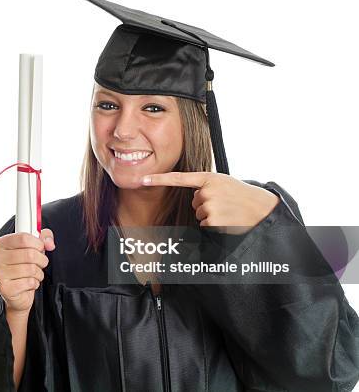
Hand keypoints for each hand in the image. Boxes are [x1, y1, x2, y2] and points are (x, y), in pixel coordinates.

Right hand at [0, 229, 55, 314]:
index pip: (23, 238)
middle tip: (41, 263)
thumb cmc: (25, 265)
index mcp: (0, 244)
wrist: (18, 291)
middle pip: (29, 254)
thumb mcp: (35, 246)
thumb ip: (45, 237)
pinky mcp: (5, 289)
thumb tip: (49, 243)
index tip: (40, 248)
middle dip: (41, 259)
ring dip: (39, 272)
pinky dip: (35, 283)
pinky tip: (29, 283)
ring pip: (31, 269)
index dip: (37, 243)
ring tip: (35, 274)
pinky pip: (29, 282)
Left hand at [142, 172, 279, 233]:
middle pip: (194, 203)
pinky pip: (205, 225)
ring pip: (200, 215)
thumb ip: (206, 186)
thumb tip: (195, 199)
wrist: (261, 207)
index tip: (142, 179)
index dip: (159, 179)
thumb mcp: (223, 183)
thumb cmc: (240, 195)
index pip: (179, 178)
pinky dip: (215, 225)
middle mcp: (207, 191)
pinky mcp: (213, 221)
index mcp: (208, 178)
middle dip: (206, 205)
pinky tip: (228, 220)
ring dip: (212, 215)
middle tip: (225, 203)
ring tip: (228, 211)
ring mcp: (209, 206)